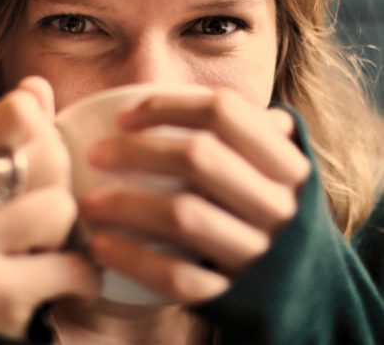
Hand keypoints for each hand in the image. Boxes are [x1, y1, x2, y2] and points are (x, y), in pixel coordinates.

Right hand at [0, 77, 100, 338]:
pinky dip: (84, 278)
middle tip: (51, 222)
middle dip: (65, 189)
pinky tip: (69, 284)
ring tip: (53, 252)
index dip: (50, 137)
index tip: (45, 172)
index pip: (20, 110)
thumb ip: (21, 135)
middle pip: (47, 153)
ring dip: (74, 237)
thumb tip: (36, 83)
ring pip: (60, 207)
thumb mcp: (6, 188)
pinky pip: (70, 265)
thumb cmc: (4, 247)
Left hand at [81, 89, 309, 303]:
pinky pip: (178, 277)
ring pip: (184, 216)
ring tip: (88, 202)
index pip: (224, 112)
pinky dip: (135, 260)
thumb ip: (245, 135)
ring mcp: (259, 252)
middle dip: (136, 151)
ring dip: (126, 205)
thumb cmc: (266, 213)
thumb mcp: (271, 172)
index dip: (167, 105)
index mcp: (285, 163)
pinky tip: (102, 246)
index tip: (123, 117)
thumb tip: (188, 96)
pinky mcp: (235, 294)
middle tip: (95, 154)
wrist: (302, 290)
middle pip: (198, 158)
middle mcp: (278, 204)